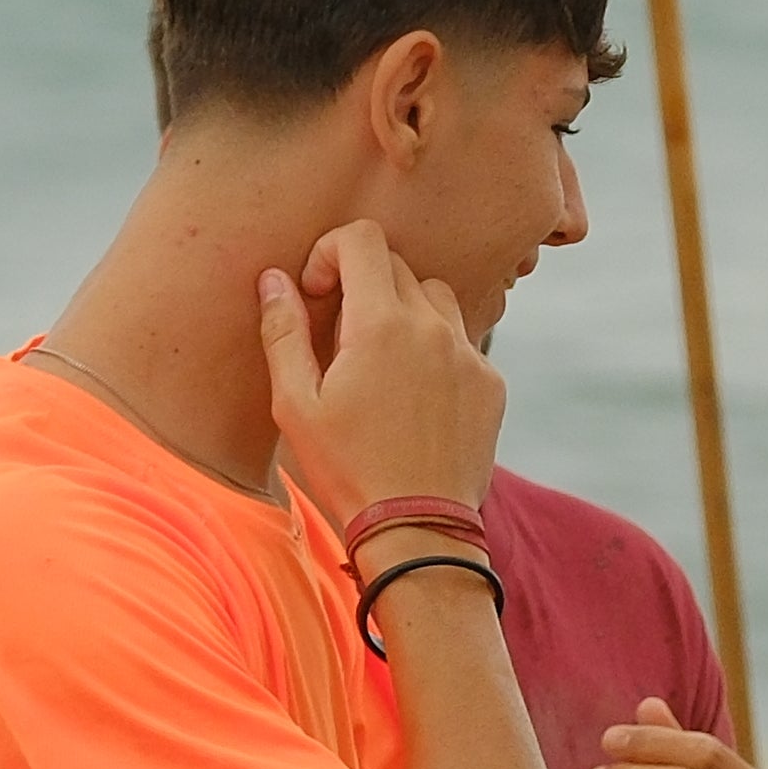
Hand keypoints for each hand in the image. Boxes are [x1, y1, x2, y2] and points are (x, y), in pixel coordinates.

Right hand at [256, 221, 505, 531]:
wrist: (417, 528)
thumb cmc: (346, 469)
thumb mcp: (295, 404)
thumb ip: (284, 331)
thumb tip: (276, 278)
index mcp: (382, 324)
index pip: (362, 239)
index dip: (329, 253)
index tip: (315, 294)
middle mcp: (434, 327)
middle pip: (397, 267)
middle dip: (361, 286)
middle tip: (339, 341)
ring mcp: (469, 353)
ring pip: (435, 298)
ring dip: (403, 312)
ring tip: (379, 364)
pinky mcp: (491, 382)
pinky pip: (461, 341)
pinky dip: (435, 349)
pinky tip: (413, 396)